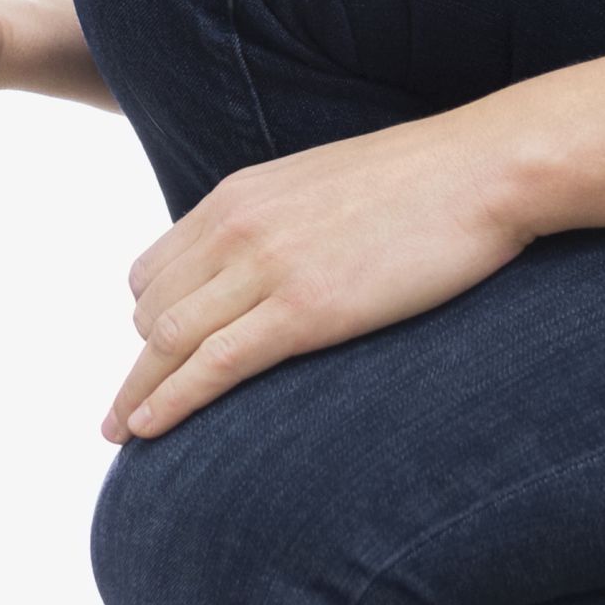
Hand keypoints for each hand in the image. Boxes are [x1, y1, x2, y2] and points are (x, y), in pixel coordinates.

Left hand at [106, 115, 532, 442]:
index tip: (152, 356)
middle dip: (141, 362)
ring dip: (138, 392)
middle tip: (131, 408)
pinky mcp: (304, 310)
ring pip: (169, 340)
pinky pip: (213, 364)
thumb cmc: (423, 182)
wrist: (482, 170)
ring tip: (121, 433)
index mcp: (238, 196)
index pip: (158, 268)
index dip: (149, 317)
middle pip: (154, 309)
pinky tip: (148, 429)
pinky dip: (171, 401)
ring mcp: (267, 268)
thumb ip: (283, 220)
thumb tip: (276, 260)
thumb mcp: (324, 185)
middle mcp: (236, 227)